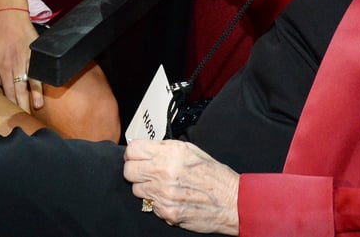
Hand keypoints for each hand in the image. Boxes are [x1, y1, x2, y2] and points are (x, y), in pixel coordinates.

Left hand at [0, 7, 43, 110]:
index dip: (12, 103)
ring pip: (32, 79)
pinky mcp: (36, 52)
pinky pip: (39, 68)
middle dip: (23, 104)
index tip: (15, 115)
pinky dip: (43, 78)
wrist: (10, 16)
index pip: (8, 90)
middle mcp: (16, 65)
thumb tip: (0, 85)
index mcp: (3, 67)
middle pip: (20, 88)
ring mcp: (28, 58)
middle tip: (27, 118)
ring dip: (35, 93)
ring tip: (38, 105)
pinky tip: (47, 86)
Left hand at [124, 139, 239, 234]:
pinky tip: (169, 197)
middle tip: (144, 171)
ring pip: (136, 189)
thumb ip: (165, 148)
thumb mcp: (191, 150)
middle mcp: (165, 172)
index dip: (133, 153)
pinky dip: (155, 201)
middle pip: (128, 170)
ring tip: (160, 185)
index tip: (136, 155)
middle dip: (134, 170)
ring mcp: (163, 193)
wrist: (230, 201)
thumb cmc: (214, 176)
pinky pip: (148, 205)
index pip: (133, 149)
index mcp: (171, 153)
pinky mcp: (165, 211)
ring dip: (144, 187)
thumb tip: (146, 148)